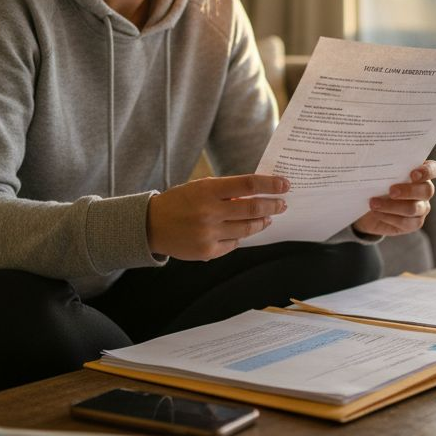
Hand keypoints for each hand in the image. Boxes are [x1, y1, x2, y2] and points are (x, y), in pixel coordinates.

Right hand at [147, 175, 288, 260]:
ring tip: (268, 218)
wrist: (151, 225)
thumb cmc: (180, 202)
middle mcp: (209, 212)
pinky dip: (241, 236)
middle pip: (252, 209)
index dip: (270, 185)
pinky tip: (243, 231)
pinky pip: (234, 244)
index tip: (285, 184)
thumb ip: (227, 191)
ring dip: (261, 223)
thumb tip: (258, 194)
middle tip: (282, 204)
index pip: (248, 185)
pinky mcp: (207, 251)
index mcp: (208, 190)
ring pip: (247, 229)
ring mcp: (208, 233)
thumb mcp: (200, 187)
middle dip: (272, 206)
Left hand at [353, 160, 435, 237]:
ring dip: (392, 206)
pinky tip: (376, 212)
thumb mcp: (378, 174)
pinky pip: (406, 222)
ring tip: (374, 203)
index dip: (427, 171)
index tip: (413, 173)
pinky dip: (389, 217)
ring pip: (414, 208)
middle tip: (391, 191)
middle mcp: (424, 190)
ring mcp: (421, 208)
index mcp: (420, 172)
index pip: (433, 169)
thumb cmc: (376, 184)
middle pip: (427, 190)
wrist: (367, 208)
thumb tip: (377, 163)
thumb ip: (384, 168)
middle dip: (408, 191)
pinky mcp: (414, 223)